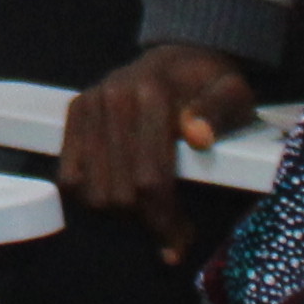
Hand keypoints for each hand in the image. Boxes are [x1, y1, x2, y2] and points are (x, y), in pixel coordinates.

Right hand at [60, 44, 259, 264]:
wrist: (178, 57)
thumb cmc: (211, 85)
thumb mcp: (234, 92)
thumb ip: (220, 111)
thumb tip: (197, 137)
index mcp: (152, 94)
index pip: (150, 178)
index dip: (165, 222)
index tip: (179, 246)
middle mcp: (113, 97)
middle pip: (119, 192)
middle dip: (147, 223)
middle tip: (171, 233)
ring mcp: (90, 104)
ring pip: (91, 190)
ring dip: (120, 215)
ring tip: (147, 214)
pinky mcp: (75, 111)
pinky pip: (69, 175)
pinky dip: (90, 197)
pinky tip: (118, 199)